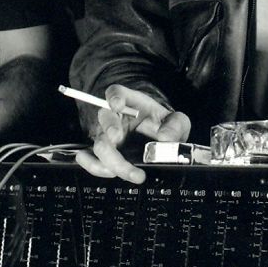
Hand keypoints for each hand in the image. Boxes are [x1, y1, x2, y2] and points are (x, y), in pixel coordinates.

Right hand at [75, 85, 190, 184]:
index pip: (116, 92)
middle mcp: (113, 117)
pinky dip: (96, 168)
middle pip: (105, 120)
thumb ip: (175, 125)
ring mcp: (105, 136)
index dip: (114, 97)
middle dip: (110, 130)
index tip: (117, 105)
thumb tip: (166, 138)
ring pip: (99, 145)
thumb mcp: (176, 121)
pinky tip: (110, 174)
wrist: (157, 139)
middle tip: (120, 140)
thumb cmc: (162, 126)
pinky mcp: (103, 155)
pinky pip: (91, 160)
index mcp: (129, 102)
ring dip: (113, 161)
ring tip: (133, 174)